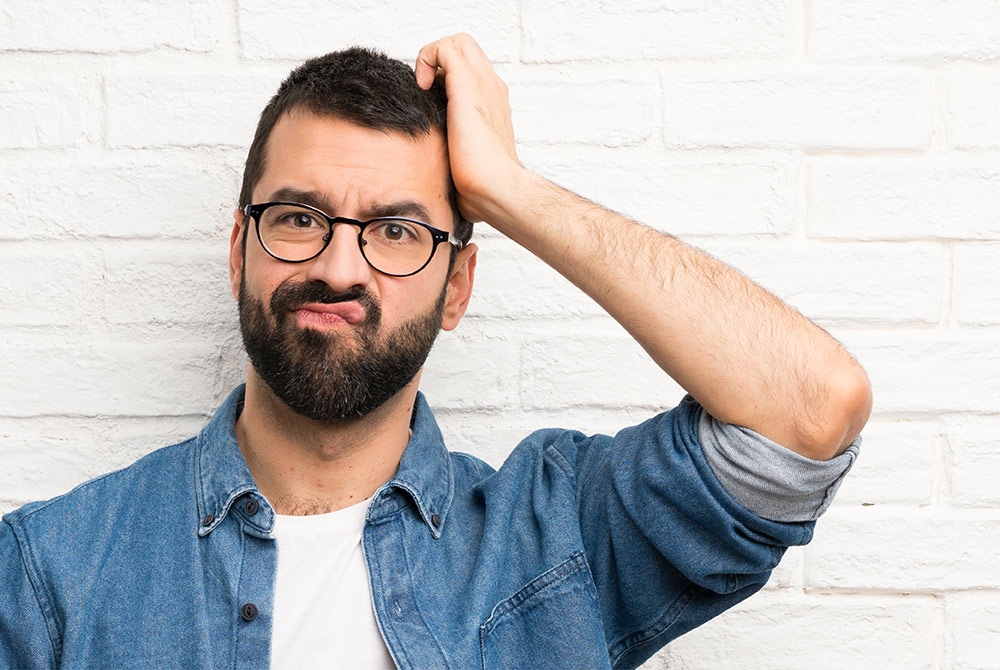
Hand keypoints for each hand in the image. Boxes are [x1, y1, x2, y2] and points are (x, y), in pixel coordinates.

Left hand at [414, 34, 521, 223]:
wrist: (495, 188)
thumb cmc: (484, 186)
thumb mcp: (468, 163)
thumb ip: (458, 154)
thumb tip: (439, 170)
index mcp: (494, 105)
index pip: (471, 72)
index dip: (448, 77)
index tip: (434, 102)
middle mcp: (492, 89)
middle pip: (467, 49)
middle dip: (441, 61)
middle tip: (428, 90)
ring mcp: (483, 84)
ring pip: (457, 42)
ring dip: (433, 57)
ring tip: (425, 88)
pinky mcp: (467, 85)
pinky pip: (444, 48)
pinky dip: (427, 58)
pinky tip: (422, 87)